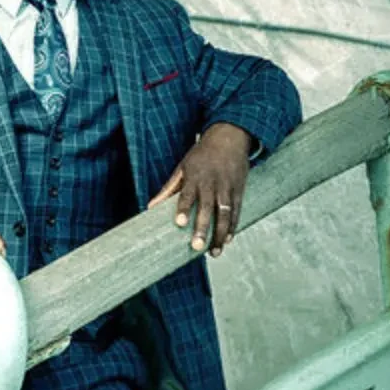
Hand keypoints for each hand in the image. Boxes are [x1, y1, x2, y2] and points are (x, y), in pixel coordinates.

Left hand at [148, 123, 253, 257]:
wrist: (230, 137)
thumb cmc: (202, 155)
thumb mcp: (182, 167)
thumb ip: (168, 188)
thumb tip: (150, 207)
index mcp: (195, 177)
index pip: (187, 195)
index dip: (183, 209)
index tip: (179, 224)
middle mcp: (212, 183)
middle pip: (207, 208)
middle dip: (203, 228)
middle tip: (196, 246)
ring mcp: (227, 187)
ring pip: (225, 214)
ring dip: (220, 234)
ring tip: (214, 252)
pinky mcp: (239, 191)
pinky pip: (237, 212)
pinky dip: (233, 227)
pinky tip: (227, 241)